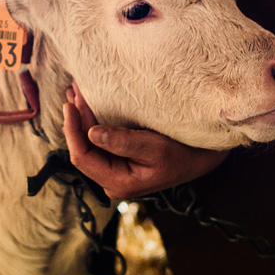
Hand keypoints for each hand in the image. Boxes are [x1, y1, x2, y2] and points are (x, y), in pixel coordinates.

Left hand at [63, 81, 227, 199]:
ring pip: (89, 143)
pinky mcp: (119, 160)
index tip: (70, 105)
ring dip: (82, 118)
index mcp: (118, 183)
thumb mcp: (155, 147)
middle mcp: (112, 181)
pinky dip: (93, 120)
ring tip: (75, 93)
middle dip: (76, 120)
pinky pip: (99, 140)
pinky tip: (87, 103)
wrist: (204, 158)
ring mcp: (115, 171)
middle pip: (83, 149)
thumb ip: (123, 142)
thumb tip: (92, 133)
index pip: (82, 158)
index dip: (72, 131)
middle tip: (73, 91)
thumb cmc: (183, 153)